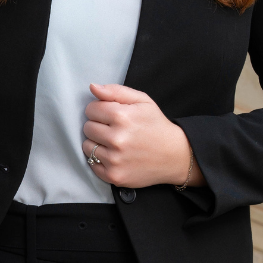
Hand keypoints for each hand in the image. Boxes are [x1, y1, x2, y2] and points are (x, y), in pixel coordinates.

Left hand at [82, 83, 203, 190]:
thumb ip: (115, 91)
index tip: (111, 115)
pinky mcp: (114, 176)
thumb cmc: (157, 125)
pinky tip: (114, 155)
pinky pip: (92, 164)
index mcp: (122, 116)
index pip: (91, 109)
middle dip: (98, 126)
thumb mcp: (142, 101)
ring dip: (97, 143)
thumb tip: (93, 87)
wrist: (175, 156)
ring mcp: (115, 159)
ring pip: (87, 146)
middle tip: (114, 129)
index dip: (99, 110)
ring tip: (114, 143)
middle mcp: (117, 139)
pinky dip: (99, 160)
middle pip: (87, 128)